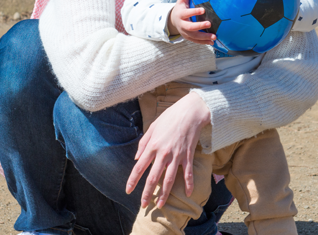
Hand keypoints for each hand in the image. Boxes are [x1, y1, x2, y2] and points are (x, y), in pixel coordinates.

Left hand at [125, 91, 210, 207]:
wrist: (189, 112)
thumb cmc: (170, 117)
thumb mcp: (152, 127)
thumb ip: (143, 143)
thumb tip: (136, 158)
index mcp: (152, 146)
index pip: (139, 167)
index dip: (132, 180)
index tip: (128, 190)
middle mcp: (163, 153)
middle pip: (153, 178)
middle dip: (147, 193)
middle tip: (144, 205)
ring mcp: (176, 155)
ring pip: (169, 179)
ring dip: (164, 194)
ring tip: (160, 205)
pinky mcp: (188, 155)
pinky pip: (188, 173)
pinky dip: (188, 184)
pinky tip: (188, 194)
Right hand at [167, 0, 215, 45]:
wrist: (173, 21)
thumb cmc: (181, 9)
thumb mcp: (181, 1)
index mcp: (181, 14)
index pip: (187, 13)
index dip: (194, 12)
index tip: (203, 10)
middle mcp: (182, 25)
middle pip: (190, 27)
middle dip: (200, 26)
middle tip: (209, 24)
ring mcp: (185, 32)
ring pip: (194, 36)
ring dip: (204, 37)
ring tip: (214, 37)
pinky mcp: (188, 38)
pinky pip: (196, 41)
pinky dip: (204, 42)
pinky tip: (212, 42)